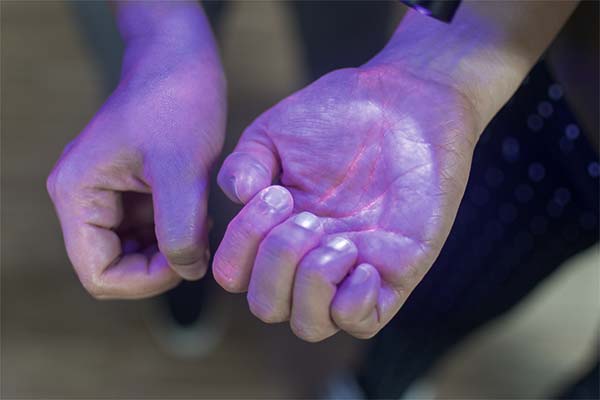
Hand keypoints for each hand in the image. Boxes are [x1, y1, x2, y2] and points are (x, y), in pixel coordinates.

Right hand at [47, 6, 225, 298]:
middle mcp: (83, 199)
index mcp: (78, 195)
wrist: (180, 60)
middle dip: (161, 265)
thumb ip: (180, 229)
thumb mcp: (181, 169)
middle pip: (115, 267)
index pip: (100, 274)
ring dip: (170, 248)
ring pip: (135, 252)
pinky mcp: (129, 190)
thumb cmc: (176, 102)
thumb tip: (187, 272)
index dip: (146, 282)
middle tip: (199, 239)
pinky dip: (175, 231)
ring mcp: (106, 195)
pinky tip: (197, 211)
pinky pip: (148, 231)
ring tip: (200, 220)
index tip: (189, 259)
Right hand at [213, 64, 476, 340]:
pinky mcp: (395, 271)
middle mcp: (308, 256)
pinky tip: (363, 260)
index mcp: (276, 230)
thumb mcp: (275, 132)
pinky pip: (362, 323)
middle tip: (309, 215)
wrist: (405, 101)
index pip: (236, 274)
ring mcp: (350, 268)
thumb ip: (244, 164)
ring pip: (309, 326)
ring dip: (311, 284)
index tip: (277, 194)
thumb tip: (237, 197)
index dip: (241, 246)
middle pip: (267, 306)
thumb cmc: (339, 113)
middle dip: (277, 261)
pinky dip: (352, 303)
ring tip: (340, 240)